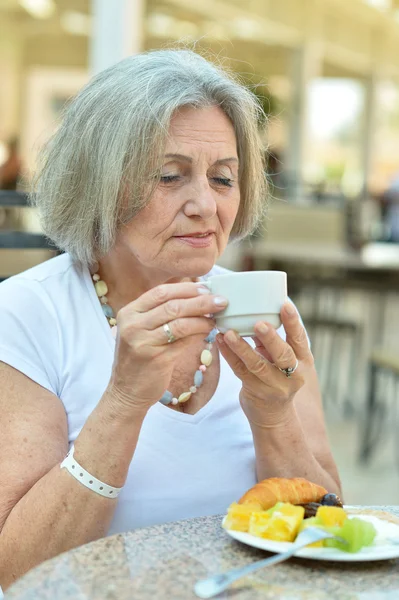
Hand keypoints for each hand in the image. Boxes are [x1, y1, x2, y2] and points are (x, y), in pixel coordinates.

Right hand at [106, 282, 227, 413]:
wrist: (126, 391)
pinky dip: (199, 333)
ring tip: (217, 316)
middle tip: (220, 300)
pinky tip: (208, 331)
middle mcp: (133, 325)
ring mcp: (143, 341)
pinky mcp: (156, 358)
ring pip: (179, 322)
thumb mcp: (141, 330)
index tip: (206, 288)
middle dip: (200, 300)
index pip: (161, 292)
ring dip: (202, 317)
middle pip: (173, 305)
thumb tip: (194, 296)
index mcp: (129, 312)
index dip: (186, 288)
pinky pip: (183, 341)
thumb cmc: (139, 358)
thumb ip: (159, 313)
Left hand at [217, 302, 313, 425]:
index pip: (300, 339)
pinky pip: (240, 371)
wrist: (273, 416)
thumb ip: (273, 339)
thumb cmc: (277, 377)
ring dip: (242, 347)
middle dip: (271, 339)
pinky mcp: (255, 392)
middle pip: (283, 355)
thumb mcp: (283, 359)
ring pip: (257, 365)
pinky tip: (220, 340)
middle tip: (259, 324)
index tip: (285, 304)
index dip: (293, 322)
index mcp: (303, 361)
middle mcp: (292, 375)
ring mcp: (274, 386)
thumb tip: (257, 307)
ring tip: (229, 333)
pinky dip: (229, 354)